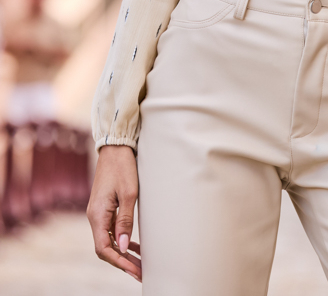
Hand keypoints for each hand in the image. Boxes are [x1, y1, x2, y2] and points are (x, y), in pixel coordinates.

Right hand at [87, 145, 141, 282]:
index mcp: (97, 215)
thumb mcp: (129, 194)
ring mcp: (98, 212)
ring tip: (140, 263)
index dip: (119, 262)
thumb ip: (125, 221)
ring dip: (123, 253)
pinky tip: (133, 245)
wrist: (115, 147)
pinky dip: (121, 239)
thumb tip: (124, 247)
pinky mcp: (104, 207)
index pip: (104, 248)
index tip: (135, 270)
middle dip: (122, 262)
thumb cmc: (123, 167)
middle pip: (105, 248)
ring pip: (108, 240)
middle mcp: (94, 216)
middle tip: (141, 271)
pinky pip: (110, 230)